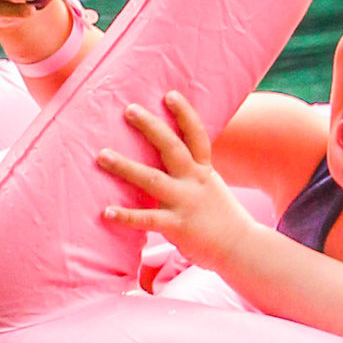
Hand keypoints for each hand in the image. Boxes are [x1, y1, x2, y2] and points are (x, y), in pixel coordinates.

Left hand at [98, 91, 261, 273]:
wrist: (240, 248)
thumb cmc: (221, 217)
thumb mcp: (211, 186)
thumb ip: (193, 171)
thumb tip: (172, 156)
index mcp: (204, 170)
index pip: (197, 135)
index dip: (184, 113)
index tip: (169, 94)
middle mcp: (195, 181)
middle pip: (172, 148)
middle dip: (150, 127)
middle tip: (129, 110)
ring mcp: (186, 203)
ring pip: (152, 179)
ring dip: (125, 166)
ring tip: (102, 155)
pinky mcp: (178, 226)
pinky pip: (147, 219)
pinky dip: (126, 216)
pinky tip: (106, 212)